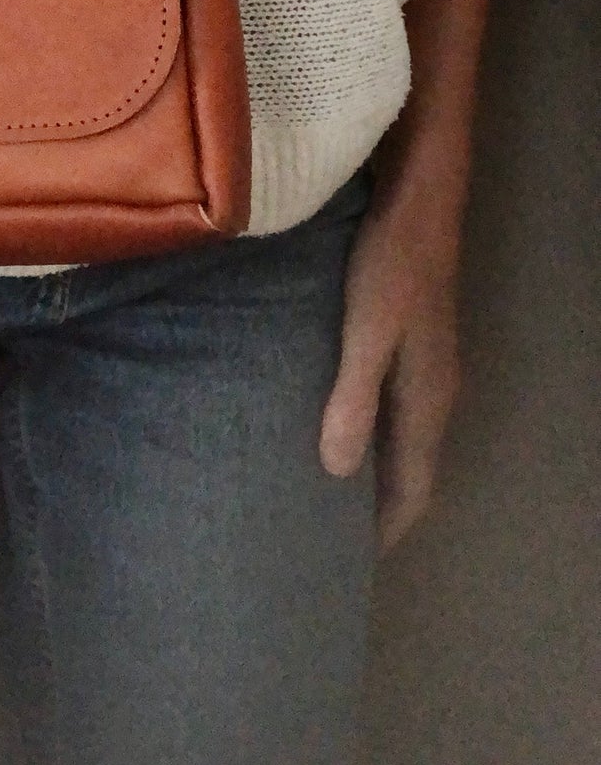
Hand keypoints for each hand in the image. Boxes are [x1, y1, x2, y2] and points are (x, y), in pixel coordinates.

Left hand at [319, 193, 461, 553]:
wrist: (419, 202)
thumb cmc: (389, 266)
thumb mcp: (365, 332)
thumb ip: (352, 398)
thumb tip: (336, 471)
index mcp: (427, 400)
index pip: (416, 488)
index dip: (388, 527)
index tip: (351, 562)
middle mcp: (436, 392)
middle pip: (413, 469)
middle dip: (379, 505)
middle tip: (330, 532)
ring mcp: (429, 365)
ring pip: (404, 437)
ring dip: (375, 467)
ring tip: (327, 485)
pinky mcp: (413, 340)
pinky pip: (396, 407)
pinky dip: (372, 430)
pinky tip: (338, 419)